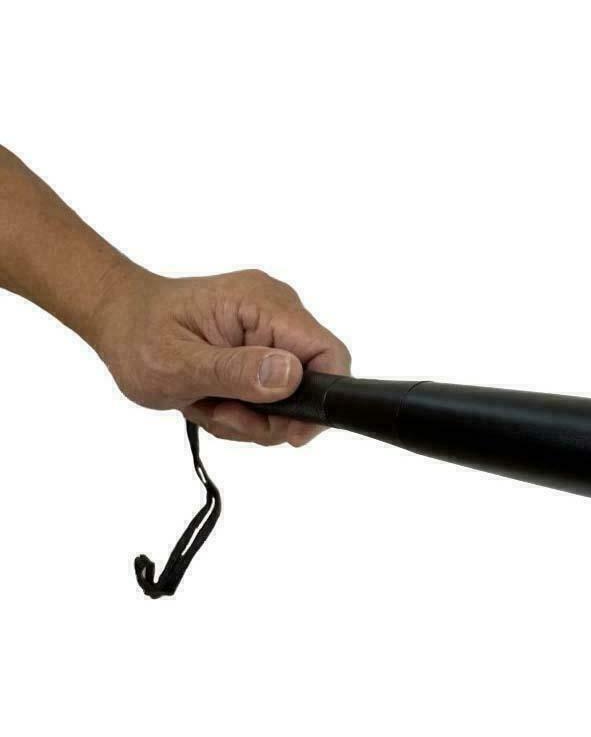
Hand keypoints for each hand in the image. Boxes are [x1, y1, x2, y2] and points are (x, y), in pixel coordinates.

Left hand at [94, 266, 350, 445]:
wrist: (118, 319)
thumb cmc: (137, 335)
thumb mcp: (176, 364)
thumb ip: (235, 372)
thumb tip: (290, 377)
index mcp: (262, 304)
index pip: (327, 352)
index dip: (322, 398)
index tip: (290, 432)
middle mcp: (278, 310)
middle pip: (312, 381)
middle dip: (270, 414)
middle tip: (223, 414)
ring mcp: (273, 328)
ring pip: (293, 393)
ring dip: (253, 414)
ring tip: (210, 405)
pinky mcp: (266, 344)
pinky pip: (277, 389)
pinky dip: (249, 407)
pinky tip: (216, 400)